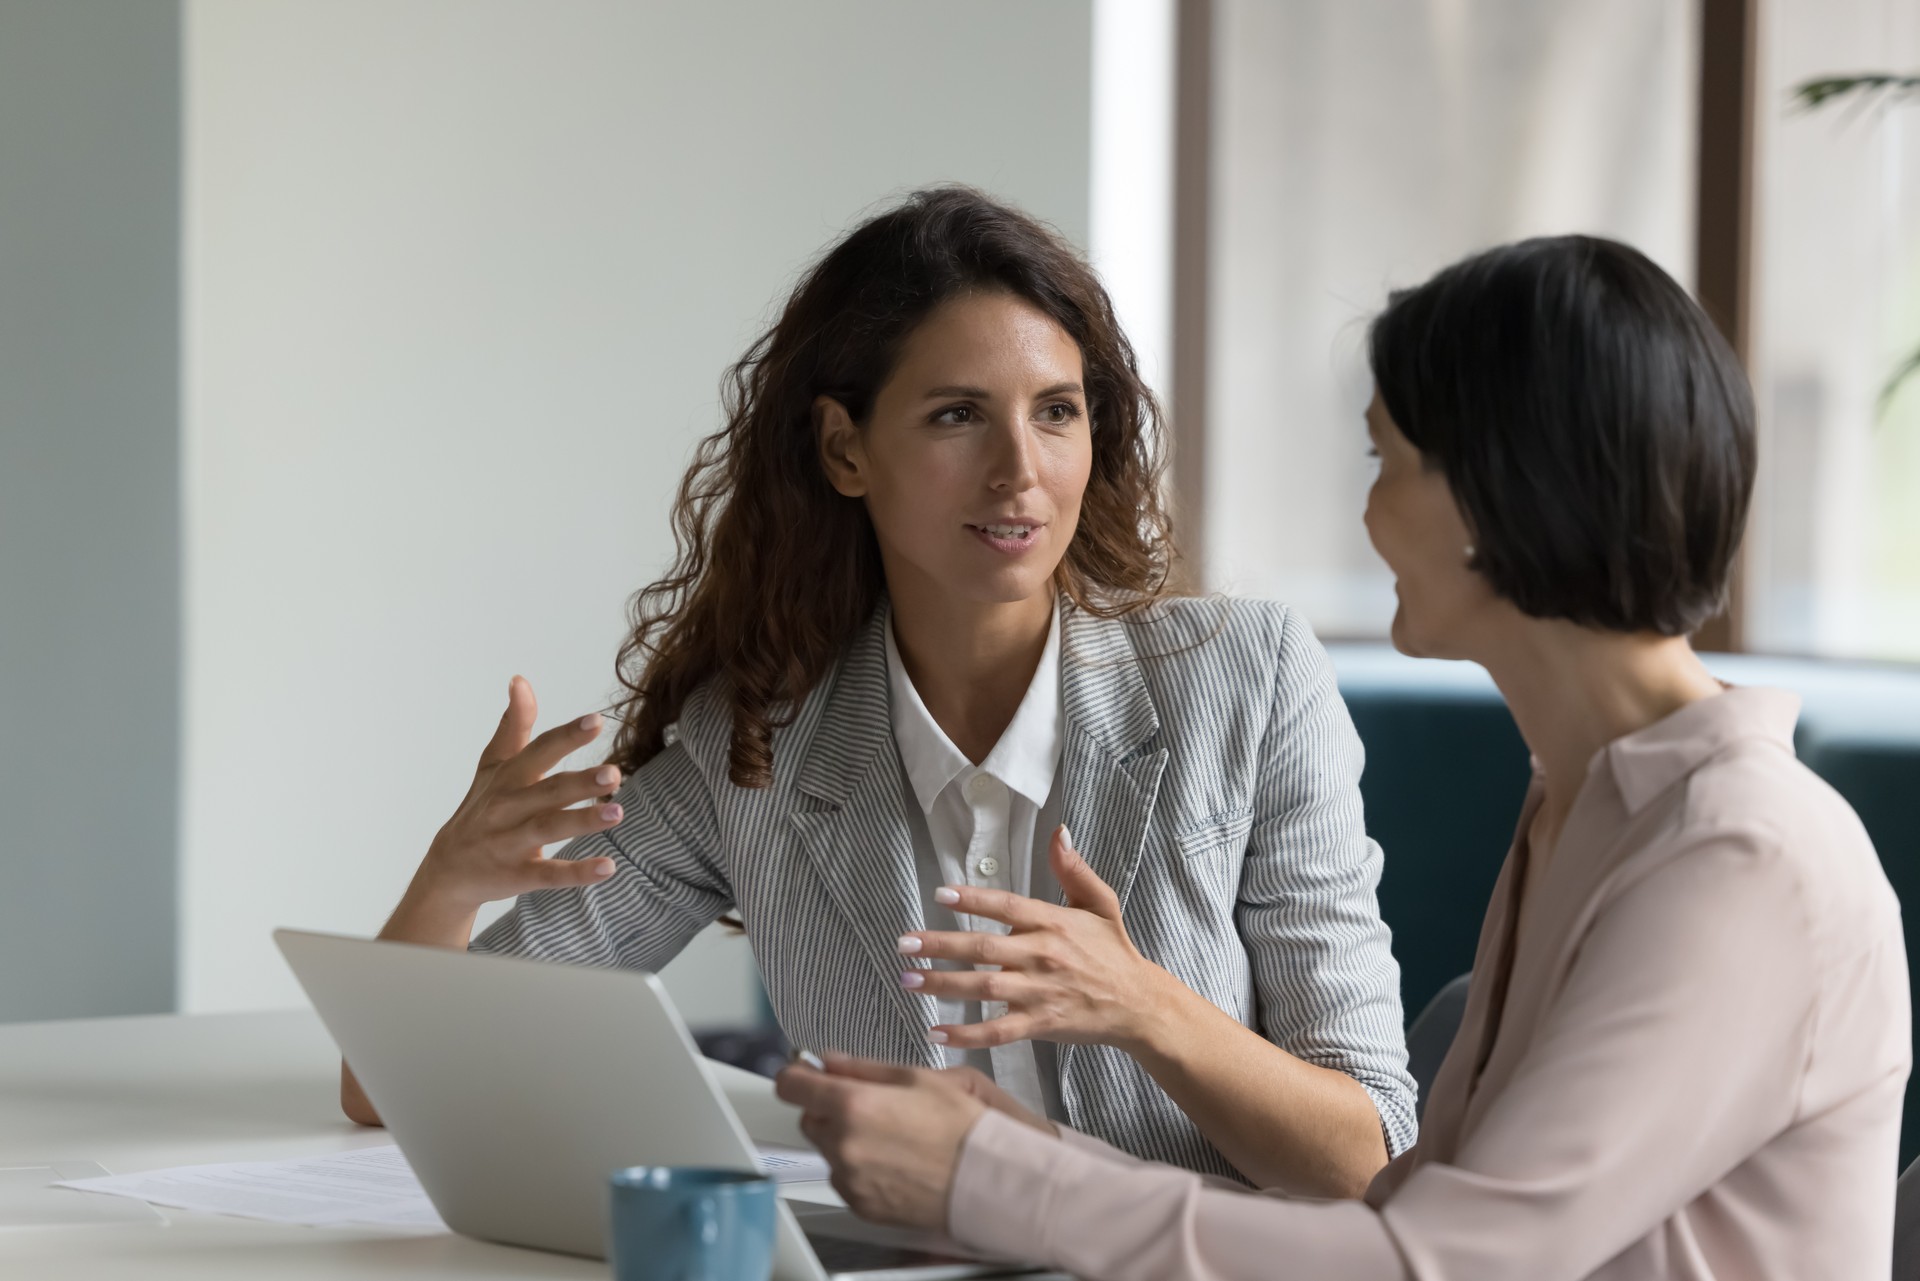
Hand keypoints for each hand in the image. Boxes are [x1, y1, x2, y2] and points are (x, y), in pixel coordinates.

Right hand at [412, 676, 623, 911]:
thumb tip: (520, 680)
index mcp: (508, 778)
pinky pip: (548, 874)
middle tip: (615, 773)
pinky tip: (608, 867)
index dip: (566, 736)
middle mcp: (508, 808)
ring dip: (582, 821)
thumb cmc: (480, 808)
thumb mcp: (493, 766)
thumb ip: (513, 726)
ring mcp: (511, 843)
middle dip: (580, 782)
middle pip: (547, 791)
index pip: (539, 752)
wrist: (447, 870)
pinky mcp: (517, 875)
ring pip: (548, 829)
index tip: (596, 720)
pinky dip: (577, 872)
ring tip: (618, 813)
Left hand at [774, 1055, 996, 1230]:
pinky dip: (859, 1169)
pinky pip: (845, 1179)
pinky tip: (893, 1163)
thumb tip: (829, 1061)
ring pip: (828, 1150)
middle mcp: (842, 1143)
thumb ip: (863, 1068)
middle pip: (809, 1118)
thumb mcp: (916, 1078)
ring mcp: (849, 1178)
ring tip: (890, 1138)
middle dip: (829, 1108)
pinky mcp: (860, 1204)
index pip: (791, 1086)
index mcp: (852, 1104)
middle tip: (869, 1106)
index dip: (798, 1075)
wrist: (984, 1177)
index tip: (807, 1075)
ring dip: (845, 1140)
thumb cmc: (959, 1125)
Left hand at [897, 826, 1177, 1053]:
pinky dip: (966, 1033)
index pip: (1006, 906)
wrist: (1139, 1004)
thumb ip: (1074, 870)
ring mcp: (1039, 992)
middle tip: (903, 943)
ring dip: (943, 985)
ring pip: (983, 988)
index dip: (973, 900)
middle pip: (984, 948)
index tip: (939, 894)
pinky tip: (936, 1032)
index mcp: (1053, 922)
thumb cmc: (1114, 952)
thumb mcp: (1101, 904)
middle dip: (940, 945)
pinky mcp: (1040, 1023)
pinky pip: (997, 1030)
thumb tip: (1059, 832)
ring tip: (908, 980)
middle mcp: (1043, 956)